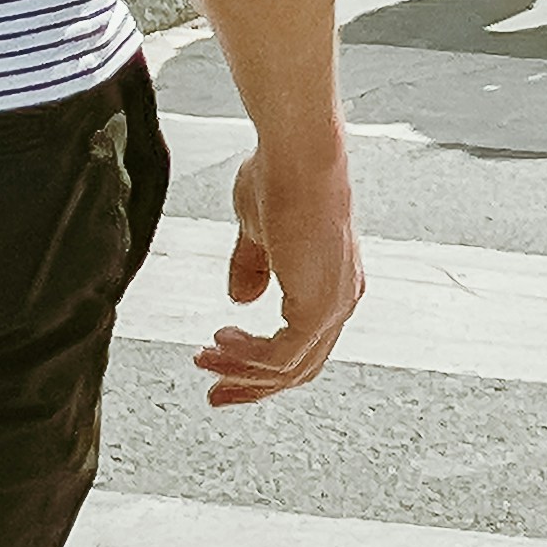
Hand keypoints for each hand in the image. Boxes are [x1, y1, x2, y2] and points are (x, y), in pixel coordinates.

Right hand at [197, 128, 364, 404]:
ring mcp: (334, 305)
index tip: (218, 363)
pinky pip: (281, 356)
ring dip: (242, 372)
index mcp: (332, 282)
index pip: (301, 342)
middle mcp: (341, 299)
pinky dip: (247, 359)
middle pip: (298, 367)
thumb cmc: (279, 176)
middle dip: (251, 385)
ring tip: (205, 361)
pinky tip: (219, 344)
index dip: (259, 361)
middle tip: (213, 393)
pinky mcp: (319, 307)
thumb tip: (240, 300)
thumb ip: (252, 267)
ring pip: (289, 368)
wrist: (297, 154)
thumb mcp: (257, 229)